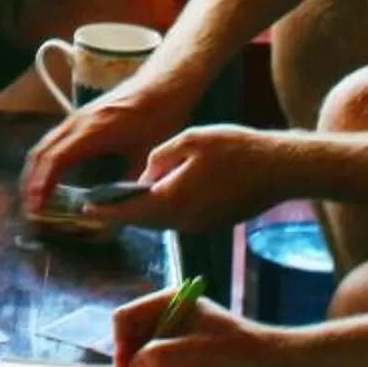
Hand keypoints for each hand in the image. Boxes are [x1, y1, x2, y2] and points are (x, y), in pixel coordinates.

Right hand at [22, 76, 198, 214]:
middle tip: (30, 209)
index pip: (56, 159)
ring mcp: (76, 117)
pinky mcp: (80, 117)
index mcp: (93, 131)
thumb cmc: (159, 116)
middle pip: (42, 152)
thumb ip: (134, 183)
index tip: (37, 206)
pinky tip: (47, 175)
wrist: (162, 85)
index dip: (42, 184)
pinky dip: (44, 159)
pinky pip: (52, 139)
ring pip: (44, 144)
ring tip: (33, 196)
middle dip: (31, 182)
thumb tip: (121, 210)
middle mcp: (78, 122)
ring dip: (34, 170)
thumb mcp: (150, 154)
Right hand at [114, 292, 288, 366]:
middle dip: (134, 365)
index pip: (126, 317)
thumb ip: (157, 357)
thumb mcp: (195, 353)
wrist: (279, 366)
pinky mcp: (194, 358)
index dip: (120, 345)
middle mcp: (174, 317)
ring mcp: (184, 338)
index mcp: (172, 302)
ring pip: (150, 357)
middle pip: (135, 339)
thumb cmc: (239, 353)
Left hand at [115, 124, 302, 234]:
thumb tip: (145, 177)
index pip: (130, 211)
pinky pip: (180, 220)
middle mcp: (185, 220)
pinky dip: (165, 212)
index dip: (107, 209)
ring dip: (143, 214)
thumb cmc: (237, 149)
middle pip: (144, 221)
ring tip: (126, 200)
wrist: (280, 170)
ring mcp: (200, 226)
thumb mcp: (191, 140)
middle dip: (122, 213)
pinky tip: (161, 197)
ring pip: (162, 222)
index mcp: (173, 200)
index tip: (87, 207)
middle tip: (101, 205)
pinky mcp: (213, 224)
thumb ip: (161, 158)